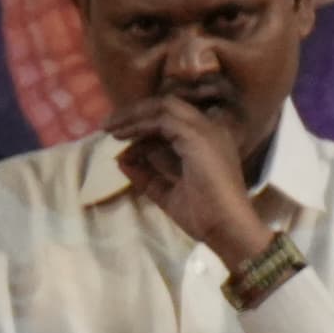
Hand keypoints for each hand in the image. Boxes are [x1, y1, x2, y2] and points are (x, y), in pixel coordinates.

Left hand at [105, 92, 265, 259]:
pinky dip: (140, 125)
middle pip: (168, 105)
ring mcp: (206, 129)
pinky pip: (162, 120)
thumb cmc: (203, 214)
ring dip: (133, 115)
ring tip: (109, 128)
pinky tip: (121, 136)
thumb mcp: (166, 192)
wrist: (226, 227)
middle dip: (135, 112)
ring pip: (164, 106)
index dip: (143, 124)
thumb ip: (147, 176)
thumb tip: (122, 160)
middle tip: (107, 125)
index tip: (118, 135)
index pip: (172, 119)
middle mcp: (210, 128)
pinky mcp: (197, 136)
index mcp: (206, 140)